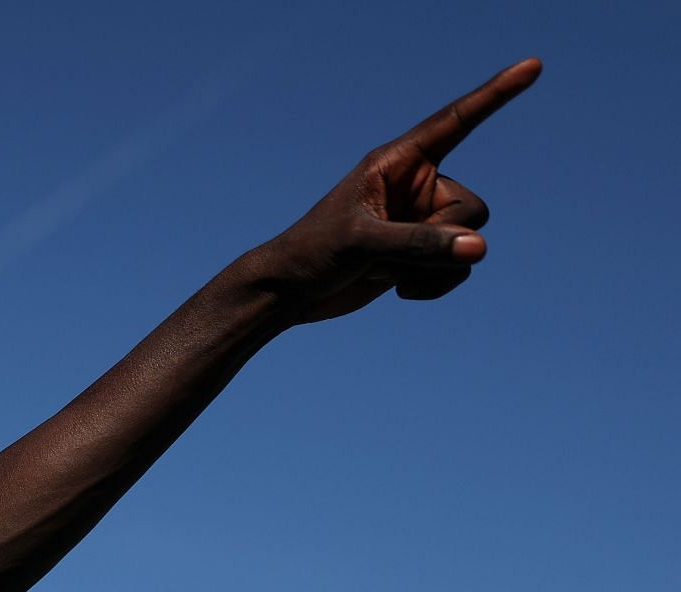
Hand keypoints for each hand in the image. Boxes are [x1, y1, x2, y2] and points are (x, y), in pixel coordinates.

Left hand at [253, 58, 540, 324]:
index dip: (495, 95)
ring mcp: (421, 220)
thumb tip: (478, 249)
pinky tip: (399, 290)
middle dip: (439, 239)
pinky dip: (436, 283)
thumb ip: (420, 244)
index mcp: (397, 163)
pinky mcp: (421, 252)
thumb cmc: (312, 254)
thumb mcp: (363, 244)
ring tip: (383, 271)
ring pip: (468, 243)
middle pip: (471, 209)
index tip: (533, 66)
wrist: (289, 294)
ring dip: (434, 268)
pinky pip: (458, 266)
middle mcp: (416, 186)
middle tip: (387, 254)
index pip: (455, 122)